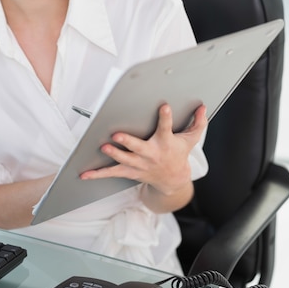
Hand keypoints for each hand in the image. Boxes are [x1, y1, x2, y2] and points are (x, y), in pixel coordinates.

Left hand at [80, 103, 206, 201]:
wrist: (173, 180)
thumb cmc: (178, 154)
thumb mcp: (190, 139)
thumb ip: (198, 123)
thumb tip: (203, 107)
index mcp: (165, 143)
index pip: (166, 128)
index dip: (165, 117)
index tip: (164, 107)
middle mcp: (151, 154)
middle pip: (138, 148)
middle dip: (128, 142)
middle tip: (117, 135)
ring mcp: (139, 164)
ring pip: (124, 160)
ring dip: (114, 154)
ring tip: (104, 147)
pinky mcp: (130, 171)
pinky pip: (112, 173)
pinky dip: (98, 174)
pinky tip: (85, 174)